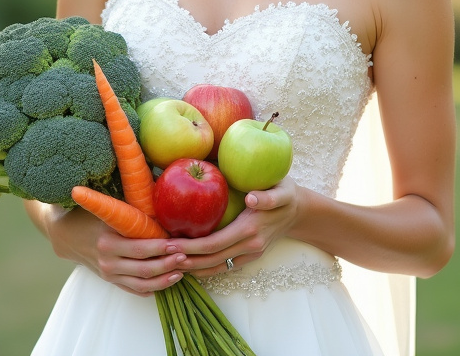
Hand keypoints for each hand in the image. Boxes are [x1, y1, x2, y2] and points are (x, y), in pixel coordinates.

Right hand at [28, 201, 185, 296]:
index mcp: (107, 241)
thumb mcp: (106, 208)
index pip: (139, 248)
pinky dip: (152, 288)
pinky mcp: (110, 281)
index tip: (179, 243)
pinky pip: (134, 290)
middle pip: (144, 268)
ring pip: (141, 283)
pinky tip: (167, 281)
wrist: (65, 235)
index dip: (161, 248)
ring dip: (163, 280)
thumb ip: (129, 206)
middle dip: (167, 264)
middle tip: (186, 257)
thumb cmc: (91, 215)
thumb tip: (159, 190)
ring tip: (181, 272)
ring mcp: (109, 274)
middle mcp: (108, 261)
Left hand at [165, 177, 301, 276]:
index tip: (170, 244)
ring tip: (169, 264)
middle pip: (211, 259)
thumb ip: (269, 196)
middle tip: (160, 255)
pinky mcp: (250, 257)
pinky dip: (205, 269)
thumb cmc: (286, 193)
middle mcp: (250, 246)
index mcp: (251, 229)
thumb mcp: (282, 189)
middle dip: (185, 260)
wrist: (299, 211)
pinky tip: (189, 266)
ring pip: (216, 267)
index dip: (191, 247)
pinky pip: (224, 267)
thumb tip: (251, 199)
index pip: (214, 244)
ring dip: (193, 268)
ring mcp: (250, 254)